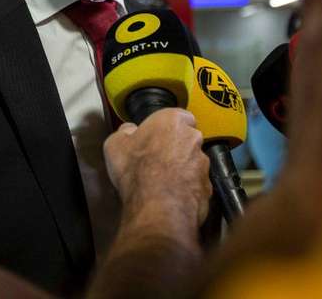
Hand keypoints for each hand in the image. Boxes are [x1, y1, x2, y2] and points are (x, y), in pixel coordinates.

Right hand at [104, 108, 211, 230]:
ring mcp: (203, 163)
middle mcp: (192, 138)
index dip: (167, 127)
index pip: (179, 116)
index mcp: (172, 120)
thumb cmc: (137, 171)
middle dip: (175, 147)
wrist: (157, 206)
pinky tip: (170, 195)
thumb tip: (127, 131)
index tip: (156, 135)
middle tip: (155, 159)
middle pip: (187, 138)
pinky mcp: (207, 187)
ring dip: (182, 168)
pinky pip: (196, 184)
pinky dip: (187, 188)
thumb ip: (124, 132)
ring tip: (161, 181)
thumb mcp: (114, 145)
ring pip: (193, 162)